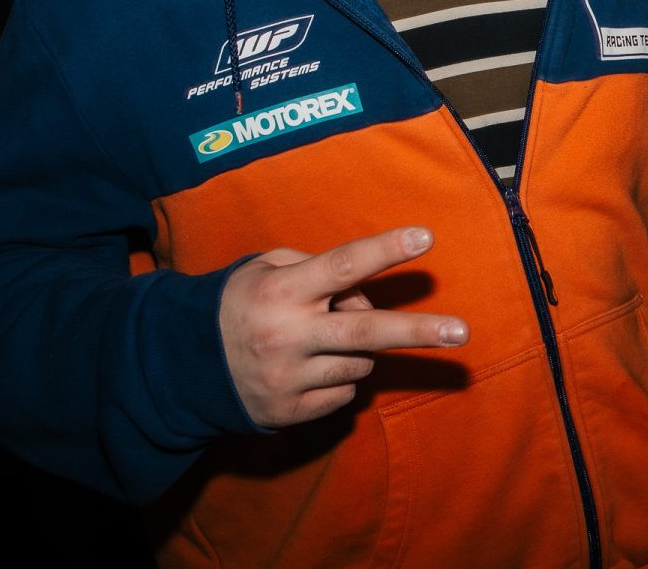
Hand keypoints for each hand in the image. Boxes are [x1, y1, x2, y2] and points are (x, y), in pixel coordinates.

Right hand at [220, 226, 467, 428]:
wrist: (185, 365)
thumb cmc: (241, 302)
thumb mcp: (266, 268)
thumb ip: (317, 269)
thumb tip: (366, 295)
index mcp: (282, 291)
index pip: (343, 266)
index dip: (385, 250)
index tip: (424, 236)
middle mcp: (287, 335)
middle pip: (366, 332)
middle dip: (418, 332)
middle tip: (463, 332)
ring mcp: (288, 378)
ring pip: (360, 362)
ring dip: (357, 349)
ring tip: (321, 339)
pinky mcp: (289, 411)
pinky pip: (344, 392)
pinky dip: (339, 376)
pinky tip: (309, 367)